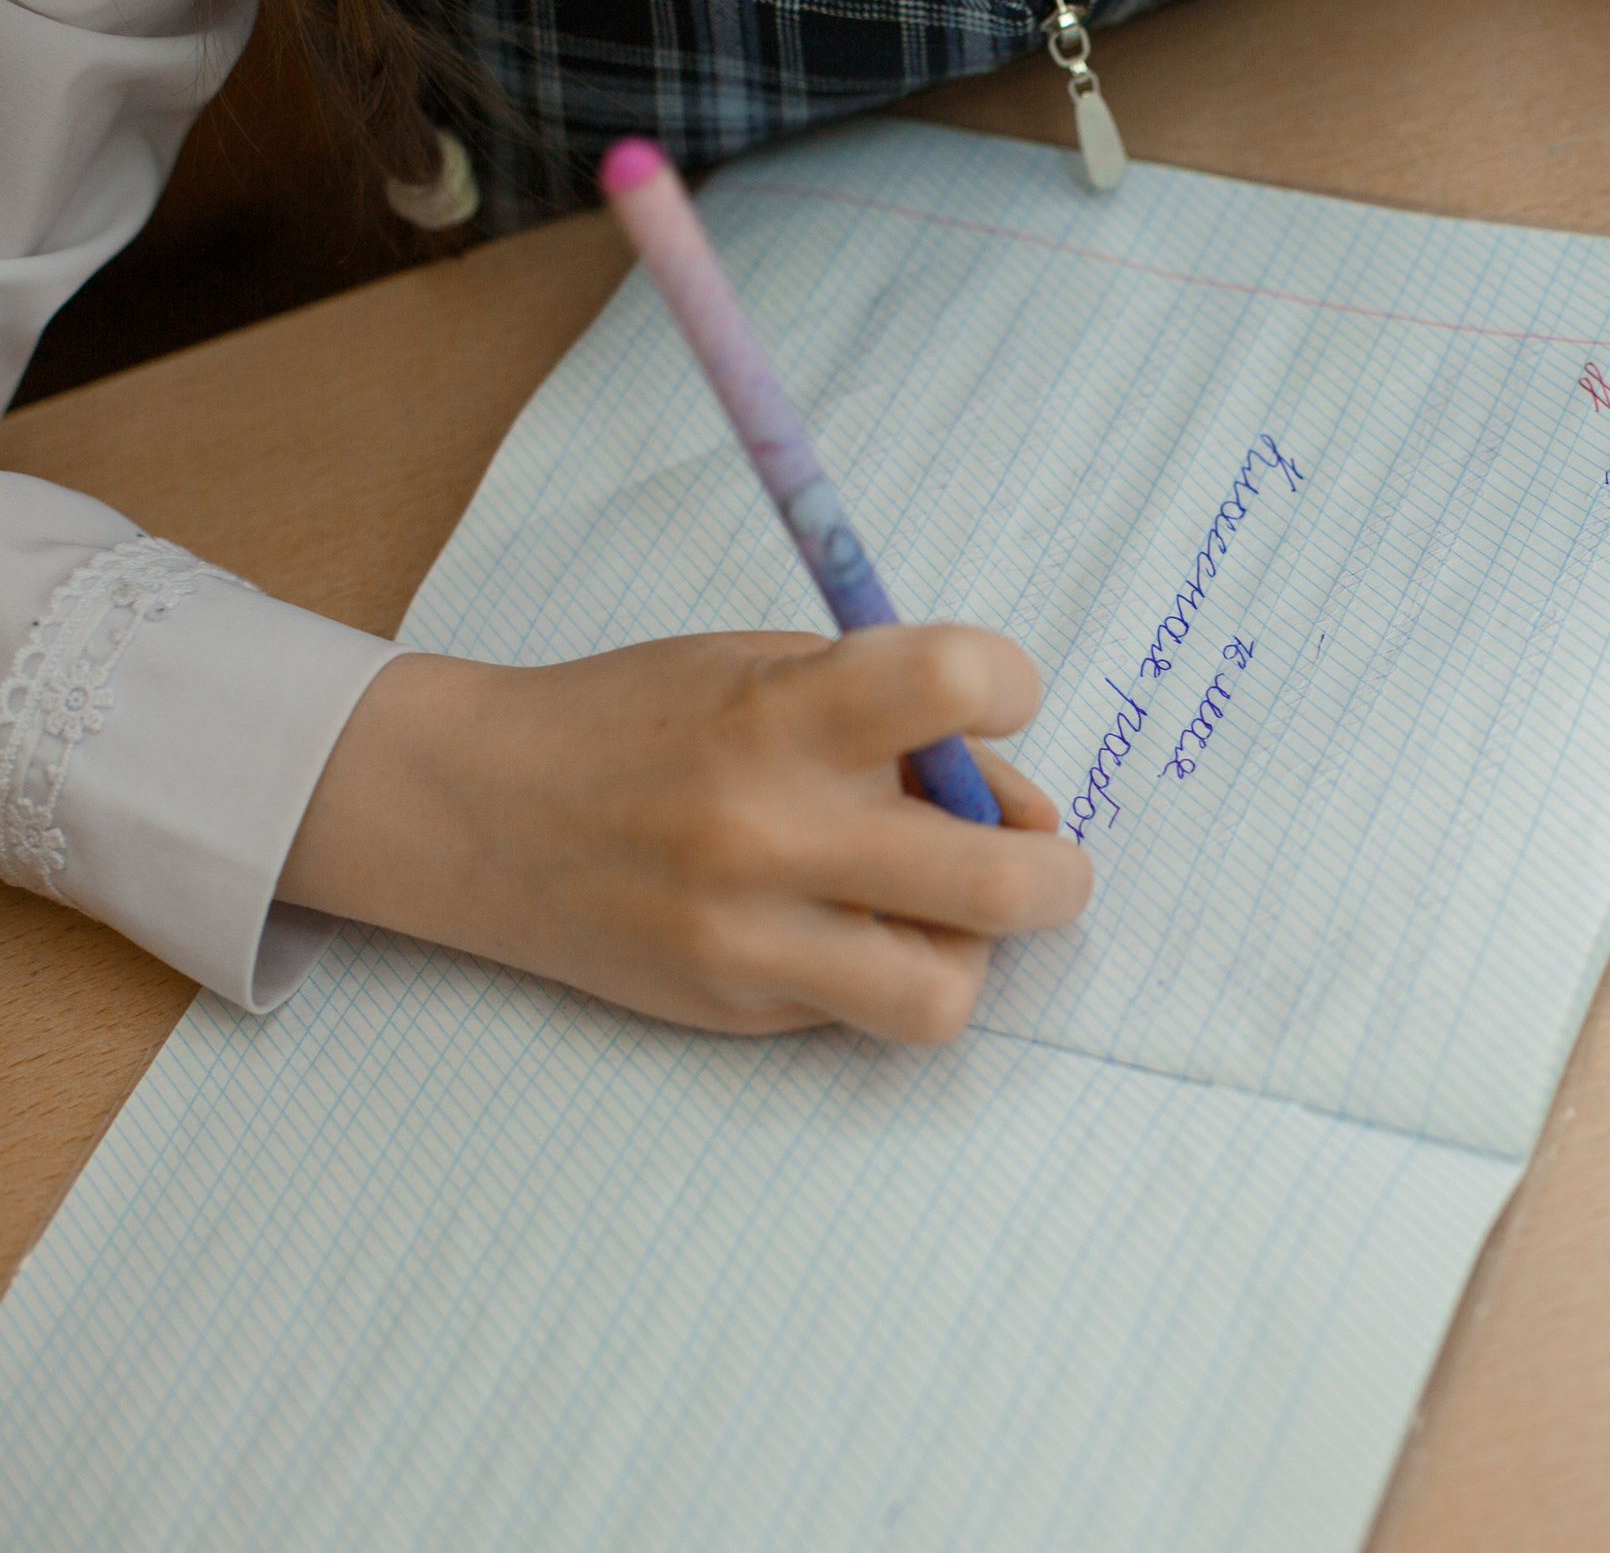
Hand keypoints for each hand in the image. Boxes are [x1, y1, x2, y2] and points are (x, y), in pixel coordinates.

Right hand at [277, 625, 1092, 1040]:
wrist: (476, 808)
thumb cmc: (644, 720)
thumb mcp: (765, 669)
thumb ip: (898, 724)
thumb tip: (1021, 807)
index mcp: (780, 713)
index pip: (953, 684)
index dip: (1012, 686)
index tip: (1000, 700)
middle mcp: (770, 833)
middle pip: (999, 881)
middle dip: (1057, 871)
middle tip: (1046, 857)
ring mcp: (751, 939)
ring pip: (945, 992)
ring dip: (976, 951)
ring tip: (943, 909)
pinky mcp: (736, 1010)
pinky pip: (870, 1016)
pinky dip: (893, 974)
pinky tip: (853, 926)